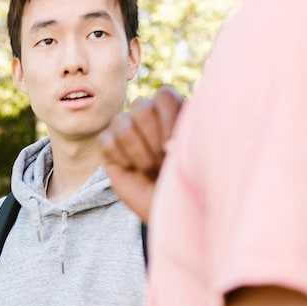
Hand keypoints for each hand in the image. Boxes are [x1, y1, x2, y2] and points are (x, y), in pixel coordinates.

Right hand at [100, 86, 184, 222]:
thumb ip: (188, 137)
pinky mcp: (110, 149)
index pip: (163, 95)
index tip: (174, 146)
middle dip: (152, 139)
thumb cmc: (190, 181)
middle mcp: (150, 116)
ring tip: (149, 169)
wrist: (173, 209)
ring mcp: (127, 131)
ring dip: (138, 151)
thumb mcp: (200, 156)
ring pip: (121, 122)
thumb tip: (165, 145)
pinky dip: (119, 156)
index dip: (168, 119)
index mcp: (175, 110)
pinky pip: (105, 140)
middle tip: (162, 161)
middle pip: (140, 107)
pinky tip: (131, 169)